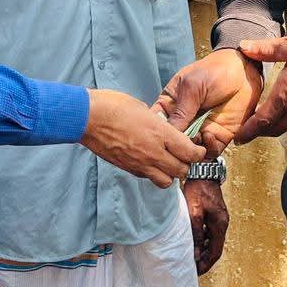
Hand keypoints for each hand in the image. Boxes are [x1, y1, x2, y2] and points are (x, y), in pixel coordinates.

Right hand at [80, 89, 201, 186]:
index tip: (198, 149)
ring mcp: (140, 163)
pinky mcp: (127, 168)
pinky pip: (147, 177)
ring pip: (166, 181)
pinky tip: (148, 161)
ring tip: (167, 162)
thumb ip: (157, 123)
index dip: (198, 153)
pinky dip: (152, 173)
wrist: (88, 118)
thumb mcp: (142, 108)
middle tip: (184, 156)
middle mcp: (153, 152)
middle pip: (181, 171)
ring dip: (170, 173)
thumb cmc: (113, 105)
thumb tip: (163, 129)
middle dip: (186, 165)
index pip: (190, 153)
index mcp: (160, 134)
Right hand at [155, 48, 262, 158]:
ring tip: (196, 139)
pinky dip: (208, 149)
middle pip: (173, 143)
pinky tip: (209, 134)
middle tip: (181, 142)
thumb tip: (169, 133)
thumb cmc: (214, 70)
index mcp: (171, 105)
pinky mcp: (218, 137)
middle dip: (175, 147)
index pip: (158, 125)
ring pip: (189, 152)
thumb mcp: (192, 86)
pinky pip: (210, 152)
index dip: (156, 134)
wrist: (243, 70)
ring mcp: (201, 130)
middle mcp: (184, 121)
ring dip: (191, 150)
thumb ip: (181, 110)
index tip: (159, 138)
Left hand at [183, 179, 228, 274]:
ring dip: (204, 250)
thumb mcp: (195, 212)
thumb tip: (195, 253)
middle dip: (205, 259)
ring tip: (193, 258)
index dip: (206, 263)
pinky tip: (194, 241)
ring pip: (212, 240)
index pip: (215, 252)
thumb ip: (195, 233)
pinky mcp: (214, 213)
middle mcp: (222, 223)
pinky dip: (203, 240)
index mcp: (220, 225)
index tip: (197, 271)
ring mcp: (219, 218)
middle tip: (194, 268)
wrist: (203, 170)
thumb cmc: (199, 189)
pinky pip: (209, 232)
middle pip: (215, 247)